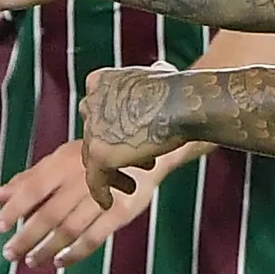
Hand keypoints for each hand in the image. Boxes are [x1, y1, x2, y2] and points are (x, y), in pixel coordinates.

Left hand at [0, 136, 166, 266]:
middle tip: (9, 254)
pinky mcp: (120, 213)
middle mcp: (79, 181)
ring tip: (31, 262)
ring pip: (70, 229)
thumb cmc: (91, 156)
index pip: (33, 188)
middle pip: (49, 214)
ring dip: (48, 248)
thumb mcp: (58, 160)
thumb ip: (27, 179)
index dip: (14, 208)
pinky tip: (59, 262)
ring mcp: (101, 198)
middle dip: (27, 237)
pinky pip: (95, 238)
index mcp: (62, 165)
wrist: (141, 152)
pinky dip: (75, 253)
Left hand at [78, 65, 188, 207]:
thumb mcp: (160, 74)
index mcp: (99, 80)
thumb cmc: (179, 88)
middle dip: (116, 148)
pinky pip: (95, 179)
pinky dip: (100, 192)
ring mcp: (93, 128)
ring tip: (130, 185)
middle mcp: (90, 102)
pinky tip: (107, 203)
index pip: (99, 110)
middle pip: (95, 134)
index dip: (115, 127)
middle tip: (140, 162)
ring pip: (94, 158)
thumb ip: (151, 78)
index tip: (133, 139)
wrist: (184, 102)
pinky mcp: (99, 152)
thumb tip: (160, 70)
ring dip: (112, 172)